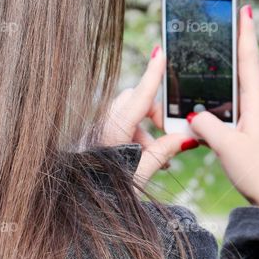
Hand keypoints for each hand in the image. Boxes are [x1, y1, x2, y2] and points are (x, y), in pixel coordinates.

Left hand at [103, 46, 199, 182]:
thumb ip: (162, 154)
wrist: (74, 207)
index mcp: (114, 132)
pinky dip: (135, 139)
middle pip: (134, 102)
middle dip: (154, 114)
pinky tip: (144, 162)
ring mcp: (98, 132)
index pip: (139, 96)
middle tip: (169, 136)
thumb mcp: (139, 175)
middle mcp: (104, 126)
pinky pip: (120, 129)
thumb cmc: (106, 194)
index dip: (152, 73)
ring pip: (128, 117)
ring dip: (146, 132)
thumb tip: (185, 138)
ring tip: (158, 160)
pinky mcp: (96, 140)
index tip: (159, 51)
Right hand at [187, 5, 258, 207]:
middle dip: (227, 61)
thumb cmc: (258, 173)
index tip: (246, 7)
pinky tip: (211, 127)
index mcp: (258, 104)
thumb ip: (207, 125)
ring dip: (221, 96)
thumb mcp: (226, 146)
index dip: (246, 34)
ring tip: (202, 90)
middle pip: (241, 78)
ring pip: (237, 102)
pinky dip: (224, 117)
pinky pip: (238, 119)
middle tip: (217, 38)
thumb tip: (197, 117)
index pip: (250, 61)